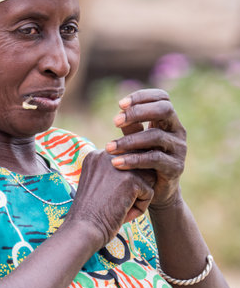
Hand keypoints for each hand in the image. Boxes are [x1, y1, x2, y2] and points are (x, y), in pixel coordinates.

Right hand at [66, 150, 154, 247]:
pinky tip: (123, 214)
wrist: (83, 229)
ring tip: (120, 208)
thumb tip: (143, 170)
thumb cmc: (90, 214)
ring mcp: (119, 166)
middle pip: (137, 168)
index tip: (106, 198)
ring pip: (146, 179)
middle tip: (115, 204)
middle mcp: (107, 155)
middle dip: (132, 188)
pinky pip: (149, 192)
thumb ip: (112, 174)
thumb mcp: (97, 185)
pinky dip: (140, 208)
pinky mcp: (131, 179)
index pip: (125, 163)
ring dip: (137, 197)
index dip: (122, 184)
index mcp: (96, 155)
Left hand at [105, 89, 186, 208]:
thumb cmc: (143, 161)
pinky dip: (133, 160)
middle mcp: (178, 130)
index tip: (120, 104)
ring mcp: (179, 149)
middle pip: (165, 109)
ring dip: (129, 140)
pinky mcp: (175, 168)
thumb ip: (131, 126)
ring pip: (156, 136)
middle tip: (115, 121)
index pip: (162, 97)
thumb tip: (121, 109)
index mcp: (168, 120)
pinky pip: (154, 159)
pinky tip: (116, 163)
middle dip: (138, 112)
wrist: (156, 191)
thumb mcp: (135, 141)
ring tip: (108, 147)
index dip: (142, 96)